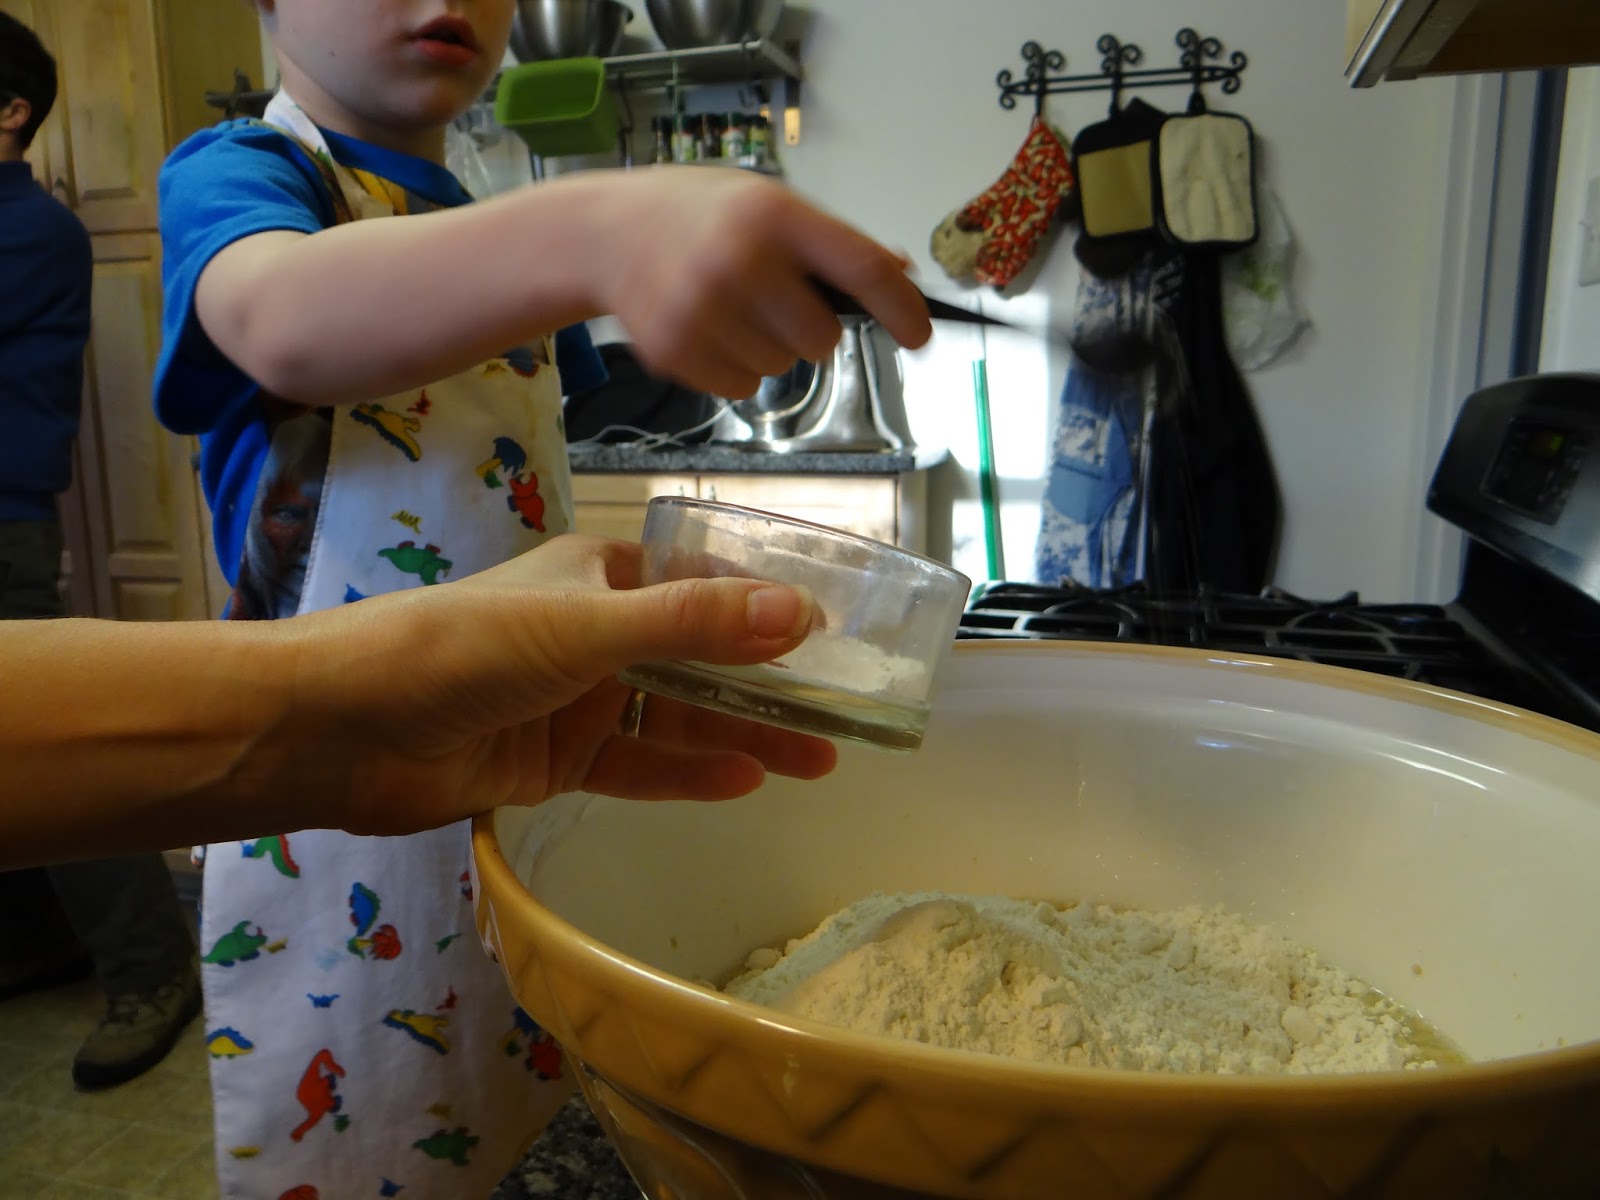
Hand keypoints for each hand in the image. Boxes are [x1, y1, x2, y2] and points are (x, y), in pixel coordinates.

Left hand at [292, 535, 837, 836]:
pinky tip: (747, 781)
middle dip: (768, 682)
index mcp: (600, 576)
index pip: (702, 583)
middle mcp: (596, 633)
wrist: (343, 729)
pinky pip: (638, 766)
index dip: (766, 605)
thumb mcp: (588, 626)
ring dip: (743, 734)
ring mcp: (577, 700)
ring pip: (678, 718)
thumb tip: (802, 615)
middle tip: (843, 712)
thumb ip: (692, 625)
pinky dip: (688, 774)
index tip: (834, 634)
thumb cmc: (464, 649)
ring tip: (819, 758)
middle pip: (700, 657)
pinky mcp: (556, 760)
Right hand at [585, 167, 932, 399]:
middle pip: (821, 339)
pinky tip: (705, 327)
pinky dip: (732, 367)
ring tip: (729, 307)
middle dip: (809, 329)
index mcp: (774, 216)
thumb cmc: (702, 217)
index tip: (920, 336)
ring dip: (768, 348)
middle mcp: (740, 261)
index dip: (901, 309)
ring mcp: (702, 309)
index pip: (862, 268)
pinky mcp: (674, 351)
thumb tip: (901, 276)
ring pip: (780, 368)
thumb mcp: (767, 204)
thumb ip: (830, 242)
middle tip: (774, 300)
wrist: (608, 233)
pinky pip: (740, 387)